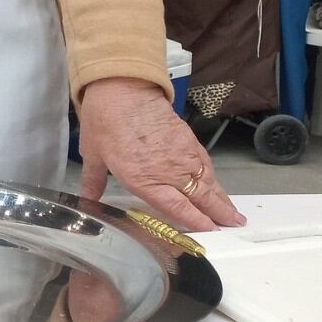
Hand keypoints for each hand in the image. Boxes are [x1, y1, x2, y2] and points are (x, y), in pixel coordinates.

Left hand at [77, 76, 244, 232]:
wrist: (122, 88)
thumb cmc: (103, 122)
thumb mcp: (93, 154)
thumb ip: (94, 181)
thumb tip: (86, 200)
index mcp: (144, 180)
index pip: (177, 209)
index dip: (197, 222)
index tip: (212, 233)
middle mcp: (169, 171)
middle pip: (200, 197)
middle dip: (219, 214)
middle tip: (235, 227)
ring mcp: (182, 154)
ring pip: (207, 181)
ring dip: (222, 198)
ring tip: (233, 214)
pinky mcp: (188, 139)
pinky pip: (205, 163)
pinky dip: (214, 177)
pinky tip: (217, 184)